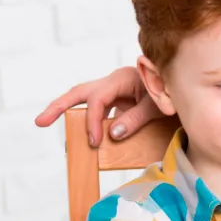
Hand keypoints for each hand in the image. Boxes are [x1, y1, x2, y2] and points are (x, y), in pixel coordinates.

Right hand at [33, 66, 162, 146]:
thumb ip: (136, 119)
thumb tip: (112, 134)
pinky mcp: (116, 101)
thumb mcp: (157, 106)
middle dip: (58, 106)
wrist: (180, 86)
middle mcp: (113, 82)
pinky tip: (85, 137)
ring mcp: (113, 91)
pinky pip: (96, 109)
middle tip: (40, 122)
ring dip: (67, 111)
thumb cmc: (171, 92)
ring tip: (48, 124)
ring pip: (83, 99)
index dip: (93, 121)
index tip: (94, 141)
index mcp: (122, 79)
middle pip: (79, 92)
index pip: (98, 99)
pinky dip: (88, 121)